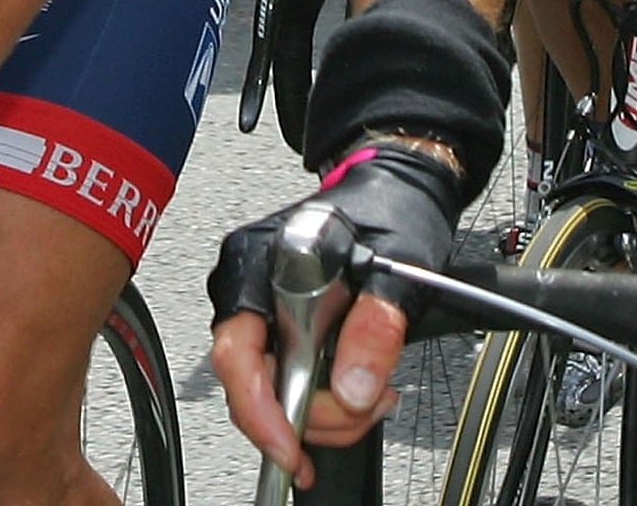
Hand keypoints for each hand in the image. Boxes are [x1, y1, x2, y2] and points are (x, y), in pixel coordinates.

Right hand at [210, 140, 459, 480]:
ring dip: (326, 410)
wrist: (400, 189)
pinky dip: (326, 397)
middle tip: (364, 409)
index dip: (262, 412)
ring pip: (274, 392)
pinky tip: (360, 388)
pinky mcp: (282, 324)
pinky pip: (290, 379)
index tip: (293, 448)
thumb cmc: (392, 210)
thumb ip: (376, 327)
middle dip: (311, 415)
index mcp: (255, 262)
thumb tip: (354, 388)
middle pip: (253, 384)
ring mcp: (262, 307)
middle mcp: (247, 286)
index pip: (236, 355)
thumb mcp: (396, 267)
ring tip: (374, 393)